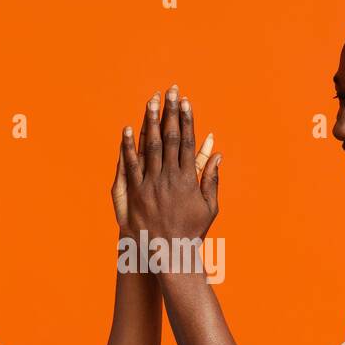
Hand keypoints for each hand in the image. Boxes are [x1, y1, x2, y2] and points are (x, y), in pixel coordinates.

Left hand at [120, 83, 222, 244]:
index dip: (186, 120)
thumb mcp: (209, 206)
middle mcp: (168, 178)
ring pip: (149, 147)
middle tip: (170, 91)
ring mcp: (150, 184)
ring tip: (151, 101)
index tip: (186, 102)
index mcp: (188, 179)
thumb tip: (217, 153)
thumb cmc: (191, 231)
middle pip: (168, 138)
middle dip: (169, 112)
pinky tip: (128, 129)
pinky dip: (128, 146)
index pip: (187, 141)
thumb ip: (211, 178)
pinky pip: (131, 165)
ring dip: (149, 122)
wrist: (168, 253)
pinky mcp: (134, 193)